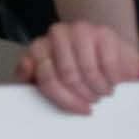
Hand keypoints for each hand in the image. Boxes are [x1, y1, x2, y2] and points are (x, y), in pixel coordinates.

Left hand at [16, 20, 138, 114]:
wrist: (108, 57)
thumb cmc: (76, 73)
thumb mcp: (49, 80)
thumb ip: (30, 78)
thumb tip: (26, 66)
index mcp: (38, 48)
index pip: (46, 79)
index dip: (65, 99)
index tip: (79, 108)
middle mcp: (56, 34)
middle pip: (68, 77)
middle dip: (84, 95)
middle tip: (92, 101)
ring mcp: (79, 30)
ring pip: (88, 71)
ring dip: (99, 89)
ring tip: (102, 92)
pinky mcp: (102, 32)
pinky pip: (107, 64)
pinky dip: (112, 79)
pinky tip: (112, 81)